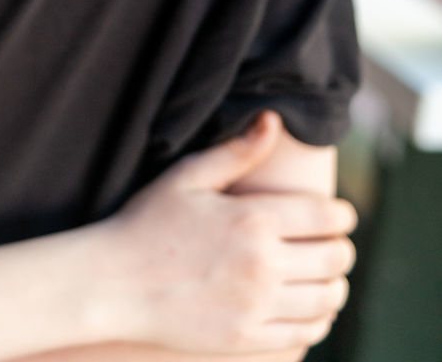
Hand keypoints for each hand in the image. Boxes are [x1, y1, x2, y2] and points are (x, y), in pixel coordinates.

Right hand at [97, 112, 355, 355]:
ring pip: (326, 298)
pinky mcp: (246, 337)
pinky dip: (320, 320)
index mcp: (252, 219)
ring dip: (337, 284)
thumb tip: (273, 119)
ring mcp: (256, 306)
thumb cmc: (147, 221)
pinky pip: (304, 333)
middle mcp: (262, 264)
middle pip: (333, 258)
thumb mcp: (188, 176)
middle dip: (343, 247)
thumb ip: (236, 151)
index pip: (324, 217)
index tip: (342, 214)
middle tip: (337, 242)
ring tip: (331, 276)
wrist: (114, 282)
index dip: (342, 214)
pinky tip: (314, 309)